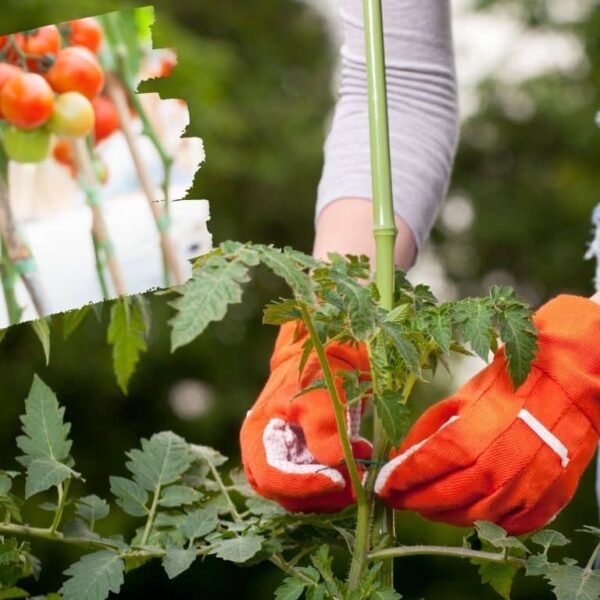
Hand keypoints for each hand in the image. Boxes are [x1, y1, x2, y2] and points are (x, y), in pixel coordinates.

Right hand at [240, 321, 371, 511]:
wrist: (328, 353)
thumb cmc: (319, 368)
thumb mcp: (321, 394)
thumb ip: (324, 428)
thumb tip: (333, 464)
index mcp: (257, 437)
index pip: (272, 478)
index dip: (302, 485)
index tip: (338, 479)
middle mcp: (266, 456)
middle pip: (287, 495)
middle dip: (324, 491)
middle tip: (358, 474)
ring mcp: (286, 462)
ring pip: (306, 497)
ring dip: (337, 487)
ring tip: (363, 457)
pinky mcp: (306, 464)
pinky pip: (320, 486)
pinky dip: (342, 479)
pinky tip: (361, 456)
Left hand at [375, 295, 599, 534]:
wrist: (568, 385)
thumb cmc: (510, 385)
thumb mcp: (460, 397)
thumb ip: (428, 429)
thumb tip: (402, 455)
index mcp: (468, 441)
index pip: (422, 472)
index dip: (399, 482)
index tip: (383, 487)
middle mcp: (494, 472)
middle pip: (443, 500)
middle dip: (415, 502)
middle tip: (402, 499)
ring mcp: (522, 491)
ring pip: (472, 518)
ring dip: (446, 514)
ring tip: (431, 505)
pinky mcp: (546, 501)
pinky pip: (508, 525)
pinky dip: (485, 521)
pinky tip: (472, 509)